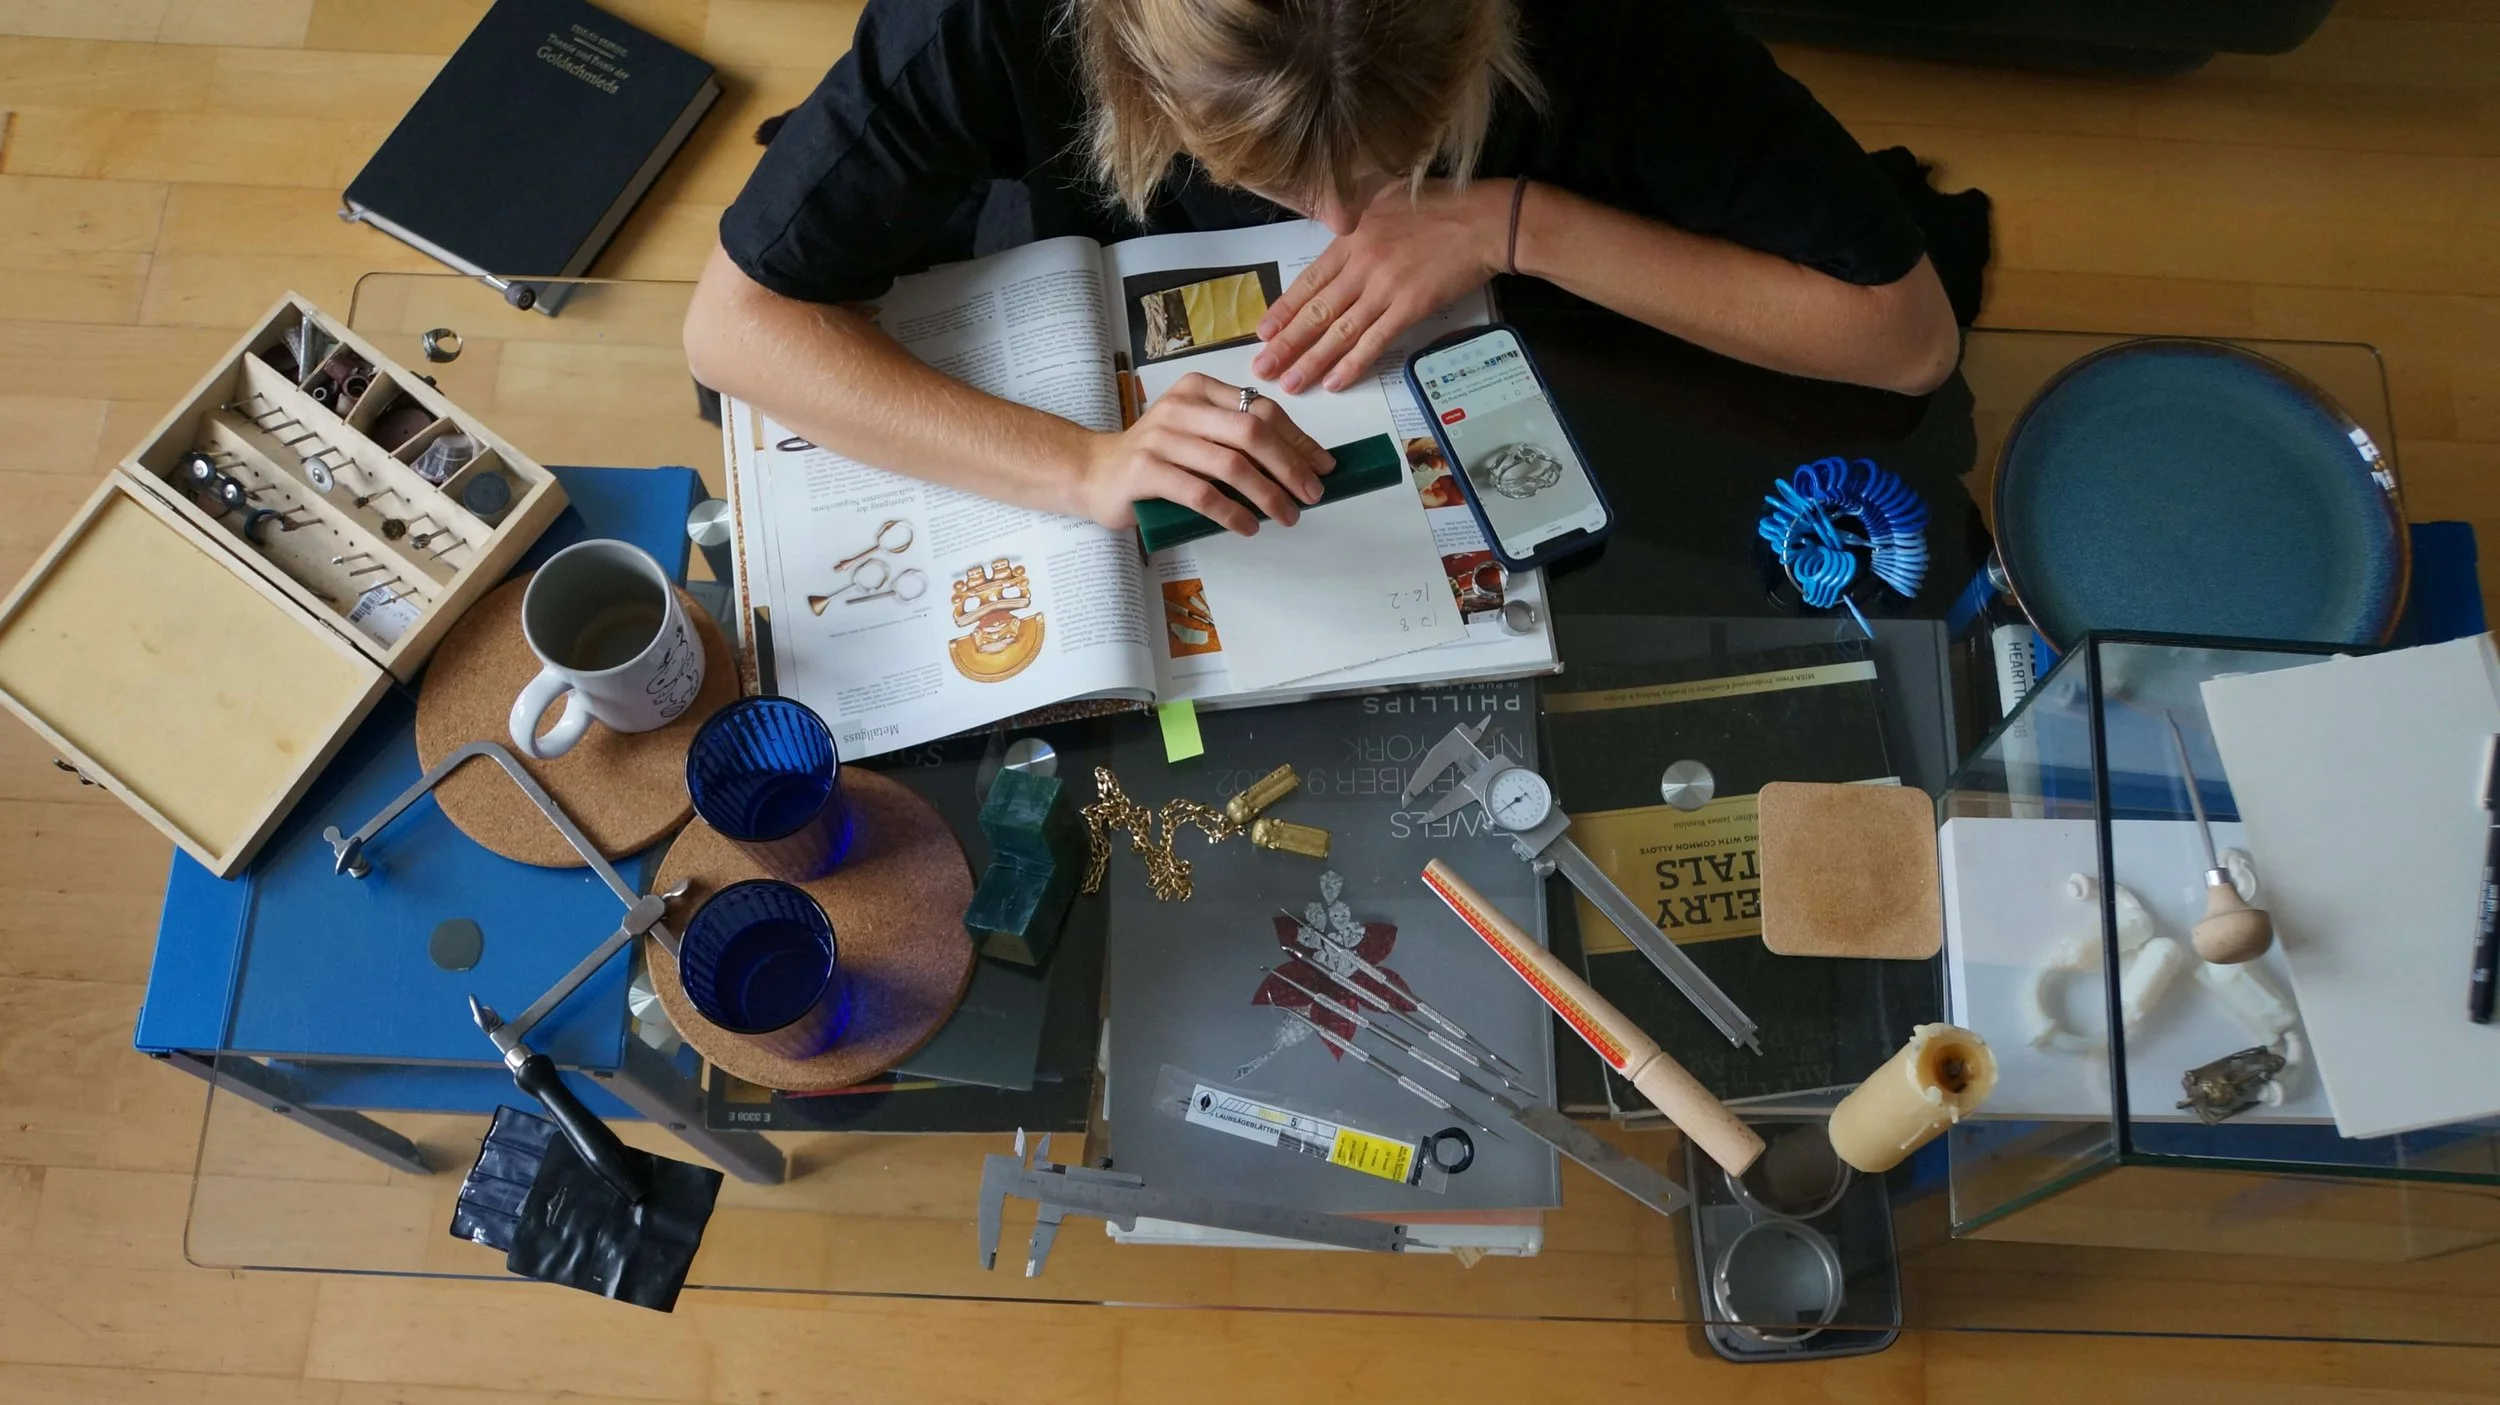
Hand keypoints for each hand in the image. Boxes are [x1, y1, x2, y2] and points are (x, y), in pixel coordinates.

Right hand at [1072, 373, 1335, 535]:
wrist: (1093, 472)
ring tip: (1287, 516)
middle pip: (1252, 432)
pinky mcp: (1145, 471)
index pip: (1262, 410)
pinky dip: (1231, 512)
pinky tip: (1248, 526)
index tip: (1323, 466)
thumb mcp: (1198, 437)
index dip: (1299, 440)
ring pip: (1231, 464)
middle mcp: (1181, 407)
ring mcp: (1160, 437)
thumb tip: (1301, 465)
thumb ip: (1237, 441)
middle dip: (1290, 466)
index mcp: (1199, 390)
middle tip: (1312, 494)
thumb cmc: (1155, 459)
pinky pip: (1200, 493)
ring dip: (1267, 494)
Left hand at [1253, 179, 1508, 393]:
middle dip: (1286, 344)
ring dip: (1312, 361)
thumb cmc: (1440, 204)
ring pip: (1339, 331)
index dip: (1283, 310)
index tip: (1262, 332)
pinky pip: (1374, 341)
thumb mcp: (1385, 193)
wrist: (1485, 220)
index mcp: (1351, 237)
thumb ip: (1354, 210)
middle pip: (1316, 311)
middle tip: (1262, 369)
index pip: (1308, 281)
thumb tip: (1332, 220)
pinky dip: (1353, 364)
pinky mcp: (1410, 307)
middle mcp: (1361, 265)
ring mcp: (1385, 288)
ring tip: (1290, 384)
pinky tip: (1334, 382)